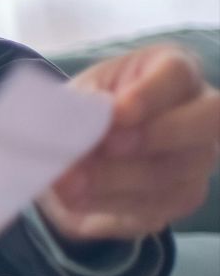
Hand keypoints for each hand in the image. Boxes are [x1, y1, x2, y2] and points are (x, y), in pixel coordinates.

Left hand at [38, 46, 219, 241]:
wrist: (86, 150)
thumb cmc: (90, 106)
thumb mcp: (80, 94)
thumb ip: (81, 104)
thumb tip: (75, 120)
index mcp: (172, 72)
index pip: (177, 74)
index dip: (149, 94)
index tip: (116, 113)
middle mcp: (200, 111)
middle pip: (207, 120)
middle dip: (155, 135)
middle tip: (106, 147)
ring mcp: (199, 157)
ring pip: (174, 171)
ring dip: (117, 178)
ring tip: (70, 180)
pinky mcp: (185, 196)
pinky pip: (156, 204)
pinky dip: (110, 202)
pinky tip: (78, 197)